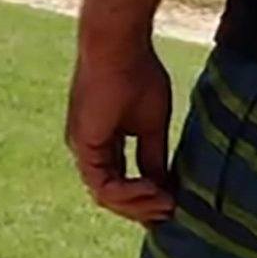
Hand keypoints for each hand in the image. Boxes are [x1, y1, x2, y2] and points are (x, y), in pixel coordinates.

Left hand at [65, 41, 174, 224]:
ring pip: (105, 196)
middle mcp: (88, 149)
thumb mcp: (151, 125)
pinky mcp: (83, 144)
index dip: (145, 200)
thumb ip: (153, 157)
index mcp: (102, 143)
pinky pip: (102, 185)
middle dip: (143, 208)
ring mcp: (83, 147)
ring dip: (139, 205)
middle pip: (112, 196)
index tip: (172, 209)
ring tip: (168, 203)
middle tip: (173, 211)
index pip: (120, 183)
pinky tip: (155, 189)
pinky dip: (129, 194)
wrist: (119, 46)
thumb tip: (164, 187)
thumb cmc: (137, 74)